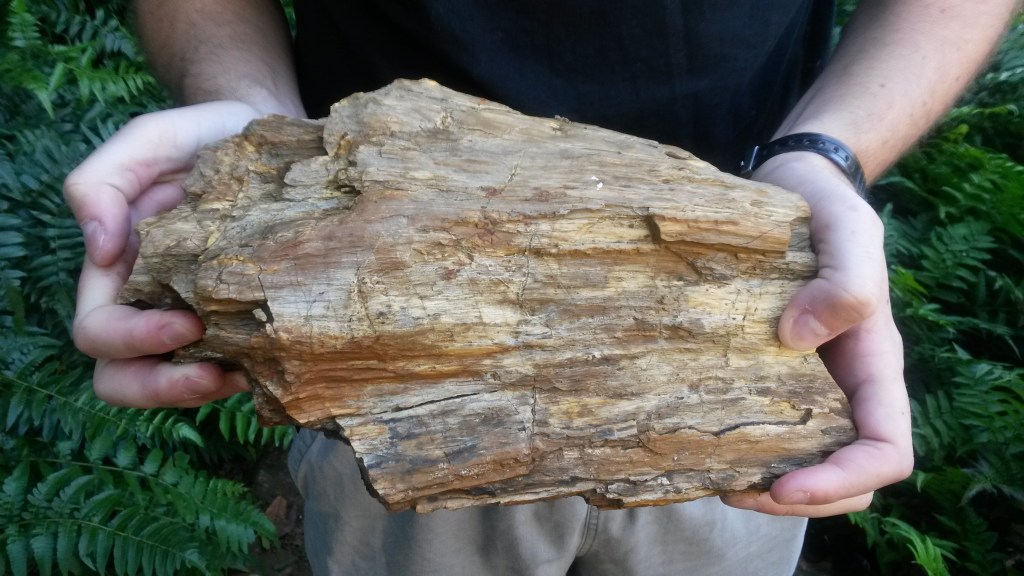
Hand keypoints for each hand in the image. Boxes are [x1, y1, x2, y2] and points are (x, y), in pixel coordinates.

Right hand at [65, 102, 262, 407]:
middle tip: (216, 368)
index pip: (99, 333)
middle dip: (164, 387)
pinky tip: (280, 360)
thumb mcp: (149, 140)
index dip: (134, 340)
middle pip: (125, 378)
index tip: (188, 320)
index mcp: (120, 271)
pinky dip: (253, 375)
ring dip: (208, 390)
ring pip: (179, 384)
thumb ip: (102, 181)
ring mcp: (202, 317)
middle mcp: (154, 303)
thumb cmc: (204, 137)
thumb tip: (98, 249)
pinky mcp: (248, 320)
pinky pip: (237, 368)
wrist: (270, 133)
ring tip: (250, 373)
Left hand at [721, 153, 913, 516]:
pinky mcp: (763, 369)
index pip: (885, 450)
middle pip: (845, 474)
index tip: (783, 483)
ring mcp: (804, 380)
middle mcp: (842, 383)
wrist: (794, 186)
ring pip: (804, 460)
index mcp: (874, 363)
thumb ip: (845, 280)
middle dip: (797, 497)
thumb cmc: (825, 208)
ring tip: (712, 476)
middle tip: (732, 490)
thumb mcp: (847, 231)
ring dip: (766, 482)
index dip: (842, 480)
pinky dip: (740, 447)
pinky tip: (701, 441)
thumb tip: (797, 340)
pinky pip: (765, 426)